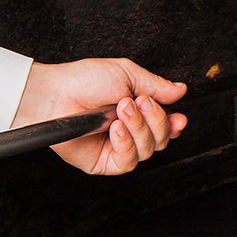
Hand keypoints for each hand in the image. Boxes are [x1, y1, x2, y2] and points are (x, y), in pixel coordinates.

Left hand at [11, 59, 188, 175]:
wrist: (56, 94)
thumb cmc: (83, 80)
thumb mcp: (125, 74)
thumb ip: (155, 85)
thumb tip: (180, 90)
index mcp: (136, 110)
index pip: (165, 125)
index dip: (174, 124)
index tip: (179, 118)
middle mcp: (128, 130)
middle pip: (161, 140)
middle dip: (155, 120)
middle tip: (138, 102)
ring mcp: (116, 147)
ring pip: (147, 151)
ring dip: (138, 128)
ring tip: (121, 110)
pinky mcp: (103, 162)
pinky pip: (127, 162)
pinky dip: (126, 144)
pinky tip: (115, 129)